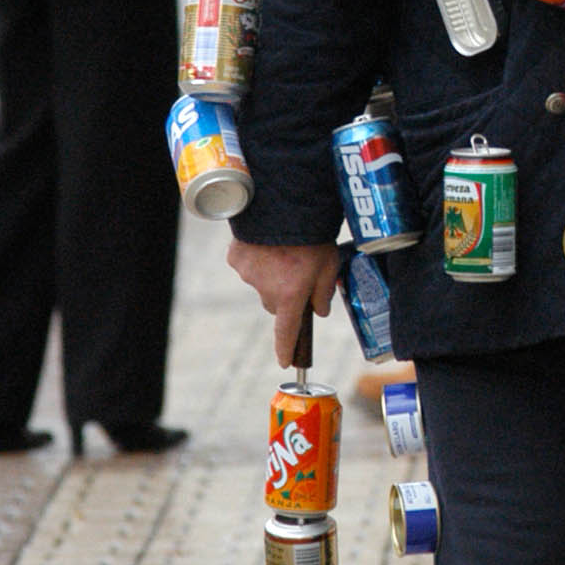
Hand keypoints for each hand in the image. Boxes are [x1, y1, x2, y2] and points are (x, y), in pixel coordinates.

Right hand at [227, 239, 341, 365]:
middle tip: (298, 272)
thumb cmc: (312, 234)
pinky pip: (248, 265)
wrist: (283, 203)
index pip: (287, 332)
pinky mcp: (236, 257)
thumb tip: (319, 311)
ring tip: (284, 249)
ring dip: (271, 274)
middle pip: (274, 304)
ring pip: (261, 284)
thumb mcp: (329, 264)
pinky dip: (257, 258)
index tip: (286, 362)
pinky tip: (267, 242)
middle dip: (285, 295)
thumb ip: (324, 292)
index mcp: (290, 295)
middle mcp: (265, 290)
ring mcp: (248, 274)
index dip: (286, 349)